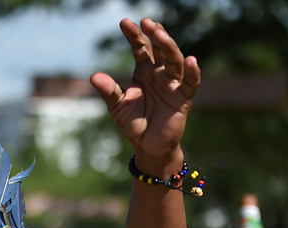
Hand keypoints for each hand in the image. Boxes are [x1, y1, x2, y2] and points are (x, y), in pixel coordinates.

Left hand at [90, 18, 199, 170]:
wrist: (147, 146)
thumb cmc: (134, 123)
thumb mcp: (118, 106)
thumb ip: (109, 91)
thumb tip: (94, 76)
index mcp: (144, 71)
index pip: (140, 48)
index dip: (134, 35)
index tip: (124, 22)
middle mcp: (160, 73)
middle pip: (160, 49)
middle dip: (154, 35)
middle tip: (147, 22)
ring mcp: (173, 84)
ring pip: (175, 61)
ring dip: (169, 47)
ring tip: (160, 35)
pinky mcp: (183, 98)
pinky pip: (191, 83)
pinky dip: (193, 72)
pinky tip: (191, 60)